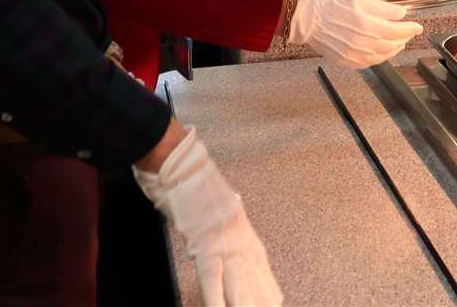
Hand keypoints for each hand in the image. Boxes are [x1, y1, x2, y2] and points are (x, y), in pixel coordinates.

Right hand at [133, 127, 282, 306]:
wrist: (180, 163)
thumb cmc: (191, 179)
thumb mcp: (216, 199)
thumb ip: (223, 214)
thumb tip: (225, 216)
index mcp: (240, 224)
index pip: (259, 259)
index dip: (267, 280)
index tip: (275, 296)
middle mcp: (238, 234)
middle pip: (253, 274)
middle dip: (262, 297)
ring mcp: (223, 240)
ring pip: (238, 281)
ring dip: (245, 302)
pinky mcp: (204, 244)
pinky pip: (212, 277)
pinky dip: (216, 297)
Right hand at [287, 0, 421, 68]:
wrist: (306, 19)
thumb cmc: (330, 5)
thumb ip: (382, 8)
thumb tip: (400, 14)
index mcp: (367, 25)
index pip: (397, 30)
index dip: (410, 29)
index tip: (417, 27)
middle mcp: (363, 43)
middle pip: (392, 45)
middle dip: (404, 39)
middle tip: (409, 33)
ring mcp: (355, 55)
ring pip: (382, 56)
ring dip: (394, 49)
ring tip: (399, 43)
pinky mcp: (346, 61)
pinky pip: (369, 63)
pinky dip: (380, 58)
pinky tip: (382, 52)